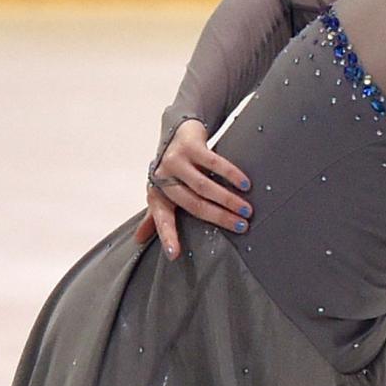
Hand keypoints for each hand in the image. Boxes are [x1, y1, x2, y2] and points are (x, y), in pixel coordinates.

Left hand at [134, 120, 252, 260]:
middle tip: (242, 225)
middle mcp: (163, 178)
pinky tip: (244, 184)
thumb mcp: (163, 191)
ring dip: (228, 199)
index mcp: (157, 194)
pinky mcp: (190, 146)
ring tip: (246, 209)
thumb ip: (155, 215)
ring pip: (204, 186)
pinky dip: (231, 174)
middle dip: (219, 217)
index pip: (162, 218)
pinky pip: (214, 163)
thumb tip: (139, 240)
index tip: (175, 254)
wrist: (176, 130)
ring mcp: (176, 160)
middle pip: (194, 204)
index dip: (168, 236)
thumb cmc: (174, 168)